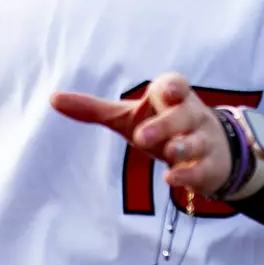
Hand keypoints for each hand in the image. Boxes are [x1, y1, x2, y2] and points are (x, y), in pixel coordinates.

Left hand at [51, 73, 231, 198]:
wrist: (211, 153)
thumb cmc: (163, 127)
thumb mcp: (128, 117)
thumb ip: (94, 109)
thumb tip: (52, 98)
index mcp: (172, 97)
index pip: (175, 85)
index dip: (172, 87)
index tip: (166, 91)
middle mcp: (191, 116)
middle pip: (183, 115)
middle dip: (165, 125)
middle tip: (141, 137)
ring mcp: (203, 141)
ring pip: (196, 142)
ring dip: (182, 147)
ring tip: (168, 153)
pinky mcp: (209, 167)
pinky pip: (201, 170)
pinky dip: (188, 175)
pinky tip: (172, 179)